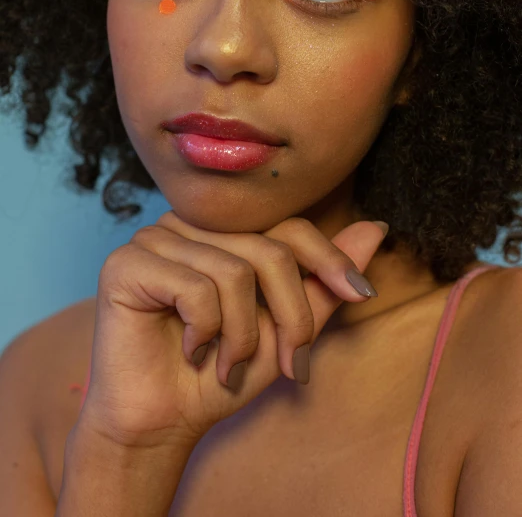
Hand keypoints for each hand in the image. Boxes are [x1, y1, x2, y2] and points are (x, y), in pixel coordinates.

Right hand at [80, 211, 386, 451]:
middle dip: (292, 316)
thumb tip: (375, 228)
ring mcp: (154, 238)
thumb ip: (324, 280)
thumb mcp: (286, 328)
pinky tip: (191, 349)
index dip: (329, 260)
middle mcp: (188, 224)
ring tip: (227, 363)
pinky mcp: (126, 263)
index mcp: (223, 230)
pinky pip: (195, 288)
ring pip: (235, 272)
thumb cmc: (222, 371)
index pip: (288, 226)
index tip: (361, 294)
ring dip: (244, 336)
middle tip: (289, 364)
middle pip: (269, 250)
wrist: (163, 423)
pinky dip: (206, 331)